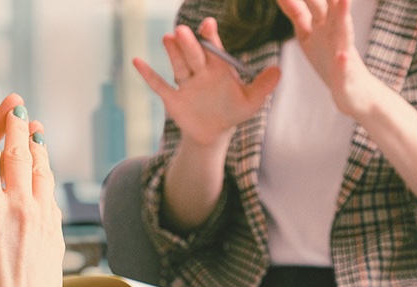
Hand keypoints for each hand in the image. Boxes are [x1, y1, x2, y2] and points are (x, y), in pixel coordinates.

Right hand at [0, 95, 64, 286]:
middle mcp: (18, 207)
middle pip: (18, 154)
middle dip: (15, 127)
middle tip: (15, 107)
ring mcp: (42, 219)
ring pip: (42, 171)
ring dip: (37, 146)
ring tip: (34, 130)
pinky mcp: (56, 233)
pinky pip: (52, 193)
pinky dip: (47, 174)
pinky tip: (44, 170)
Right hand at [133, 17, 280, 146]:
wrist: (215, 132)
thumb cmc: (233, 112)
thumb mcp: (251, 101)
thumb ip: (263, 86)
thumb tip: (279, 71)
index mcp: (218, 68)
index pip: (214, 49)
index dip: (211, 37)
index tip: (208, 25)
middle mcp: (200, 71)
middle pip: (194, 55)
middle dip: (189, 44)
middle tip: (184, 31)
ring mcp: (185, 84)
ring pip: (178, 65)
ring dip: (172, 53)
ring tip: (167, 38)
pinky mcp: (173, 98)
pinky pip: (159, 85)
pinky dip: (148, 75)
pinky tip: (137, 61)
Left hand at [276, 0, 376, 114]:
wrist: (354, 92)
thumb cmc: (329, 60)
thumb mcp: (308, 34)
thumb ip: (297, 13)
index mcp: (322, 24)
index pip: (308, 3)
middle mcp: (334, 32)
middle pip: (329, 7)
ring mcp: (343, 52)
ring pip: (344, 30)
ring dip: (343, 15)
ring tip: (344, 0)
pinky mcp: (347, 74)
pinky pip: (345, 68)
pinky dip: (344, 62)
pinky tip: (343, 57)